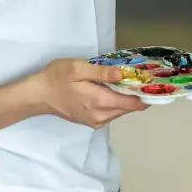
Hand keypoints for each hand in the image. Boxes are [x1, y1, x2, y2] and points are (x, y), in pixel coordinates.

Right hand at [29, 59, 148, 128]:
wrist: (39, 96)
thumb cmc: (57, 78)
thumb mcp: (78, 68)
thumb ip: (102, 72)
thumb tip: (123, 74)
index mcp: (100, 102)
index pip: (133, 104)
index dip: (145, 95)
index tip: (152, 84)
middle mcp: (102, 116)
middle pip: (129, 108)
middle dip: (135, 95)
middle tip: (138, 78)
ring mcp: (96, 121)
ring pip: (121, 111)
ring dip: (125, 99)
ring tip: (123, 83)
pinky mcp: (92, 122)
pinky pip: (111, 114)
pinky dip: (115, 103)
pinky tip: (110, 91)